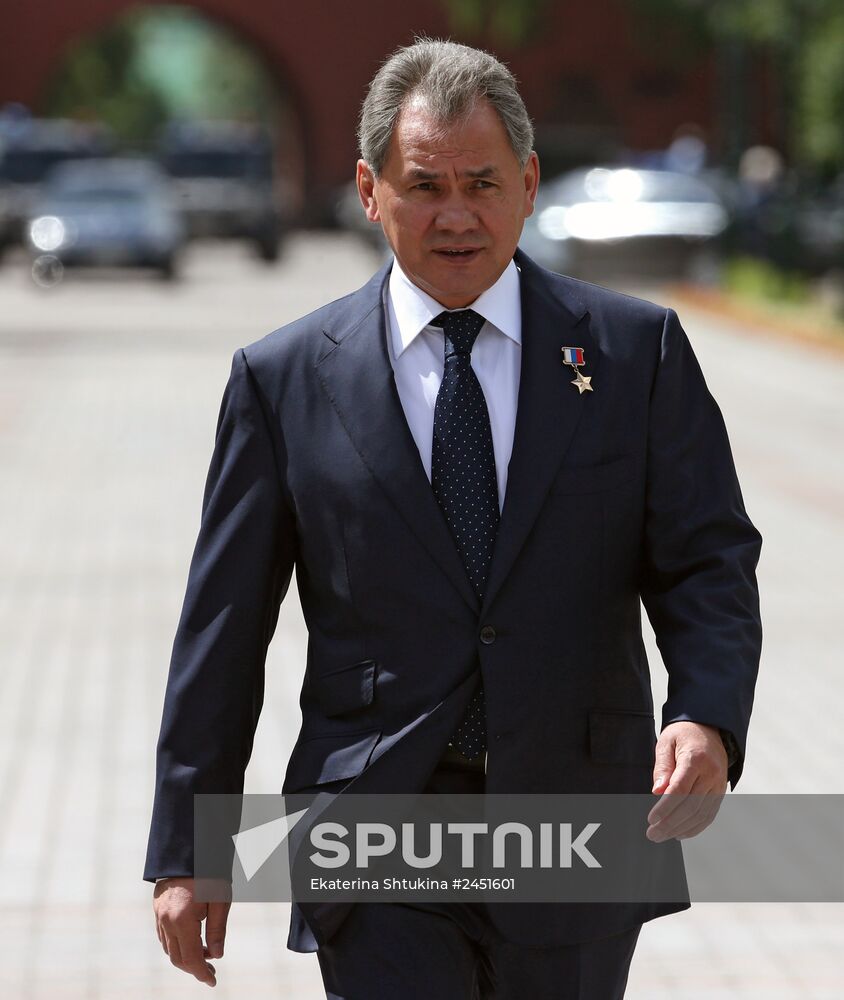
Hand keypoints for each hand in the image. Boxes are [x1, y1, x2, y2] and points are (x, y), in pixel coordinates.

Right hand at [153, 877, 230, 986]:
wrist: (189, 847)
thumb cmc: (209, 872)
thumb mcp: (221, 900)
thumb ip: (218, 930)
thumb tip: (217, 955)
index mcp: (182, 920)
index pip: (191, 958)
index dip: (202, 973)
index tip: (212, 981)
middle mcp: (166, 921)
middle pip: (177, 957)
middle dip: (194, 968)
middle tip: (210, 971)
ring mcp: (159, 915)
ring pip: (168, 948)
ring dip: (185, 956)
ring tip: (205, 956)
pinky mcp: (157, 908)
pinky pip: (164, 935)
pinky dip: (176, 944)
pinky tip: (191, 941)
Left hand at [647, 721, 726, 842]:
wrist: (709, 727)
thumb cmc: (683, 733)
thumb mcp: (666, 741)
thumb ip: (662, 766)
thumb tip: (657, 792)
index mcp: (696, 758)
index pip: (680, 789)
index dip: (666, 807)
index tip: (652, 819)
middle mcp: (711, 773)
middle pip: (691, 806)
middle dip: (670, 823)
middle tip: (652, 834)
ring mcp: (719, 784)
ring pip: (701, 814)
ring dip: (681, 828)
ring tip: (662, 835)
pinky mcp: (721, 791)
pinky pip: (709, 814)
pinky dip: (695, 827)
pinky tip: (680, 833)